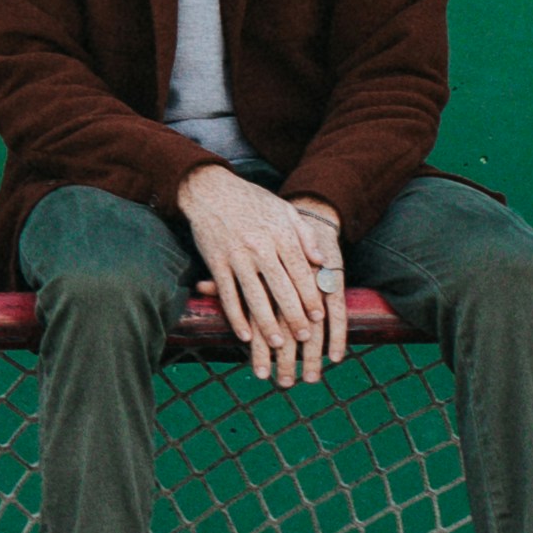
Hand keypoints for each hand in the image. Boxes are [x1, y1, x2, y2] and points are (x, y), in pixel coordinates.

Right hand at [179, 170, 349, 387]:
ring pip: (254, 296)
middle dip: (294, 315)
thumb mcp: (284, 210)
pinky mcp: (216, 263)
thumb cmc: (252, 200)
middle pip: (281, 288)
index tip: (320, 316)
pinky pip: (227, 294)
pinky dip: (235, 316)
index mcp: (280, 235)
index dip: (311, 296)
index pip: (300, 272)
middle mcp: (260, 247)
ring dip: (266, 323)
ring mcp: (236, 256)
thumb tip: (322, 260)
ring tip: (277, 343)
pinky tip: (244, 334)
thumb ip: (305, 235)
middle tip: (304, 336)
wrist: (210, 189)